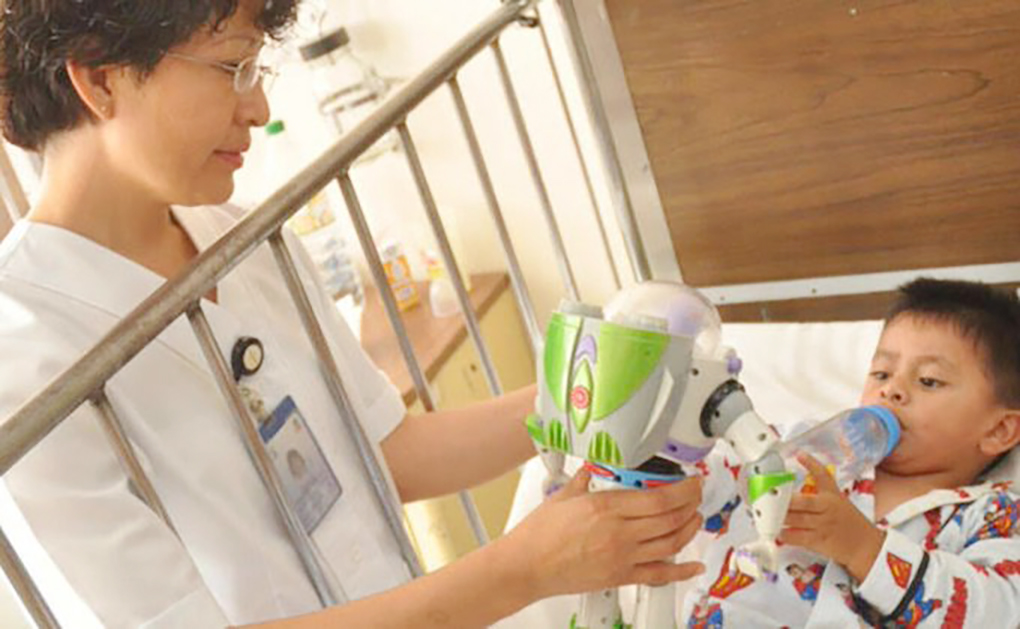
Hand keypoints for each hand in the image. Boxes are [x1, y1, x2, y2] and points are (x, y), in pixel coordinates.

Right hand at [501, 469, 704, 599]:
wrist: (527, 566)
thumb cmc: (540, 534)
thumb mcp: (564, 496)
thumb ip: (584, 480)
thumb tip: (592, 469)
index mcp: (606, 507)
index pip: (658, 497)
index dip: (683, 489)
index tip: (692, 482)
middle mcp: (619, 532)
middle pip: (670, 518)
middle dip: (691, 505)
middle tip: (696, 496)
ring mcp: (622, 557)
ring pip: (671, 543)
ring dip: (689, 529)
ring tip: (695, 518)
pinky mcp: (620, 576)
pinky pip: (659, 575)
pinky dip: (681, 571)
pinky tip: (693, 566)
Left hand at [779, 454, 884, 581]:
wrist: (865, 546)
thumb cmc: (849, 522)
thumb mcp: (838, 501)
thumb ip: (819, 491)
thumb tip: (796, 483)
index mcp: (832, 496)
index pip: (823, 476)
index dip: (811, 464)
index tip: (800, 454)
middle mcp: (826, 508)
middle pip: (802, 501)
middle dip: (784, 499)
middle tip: (769, 495)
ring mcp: (822, 525)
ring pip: (796, 518)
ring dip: (779, 516)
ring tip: (766, 513)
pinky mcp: (818, 541)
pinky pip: (797, 537)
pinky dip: (785, 534)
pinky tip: (776, 531)